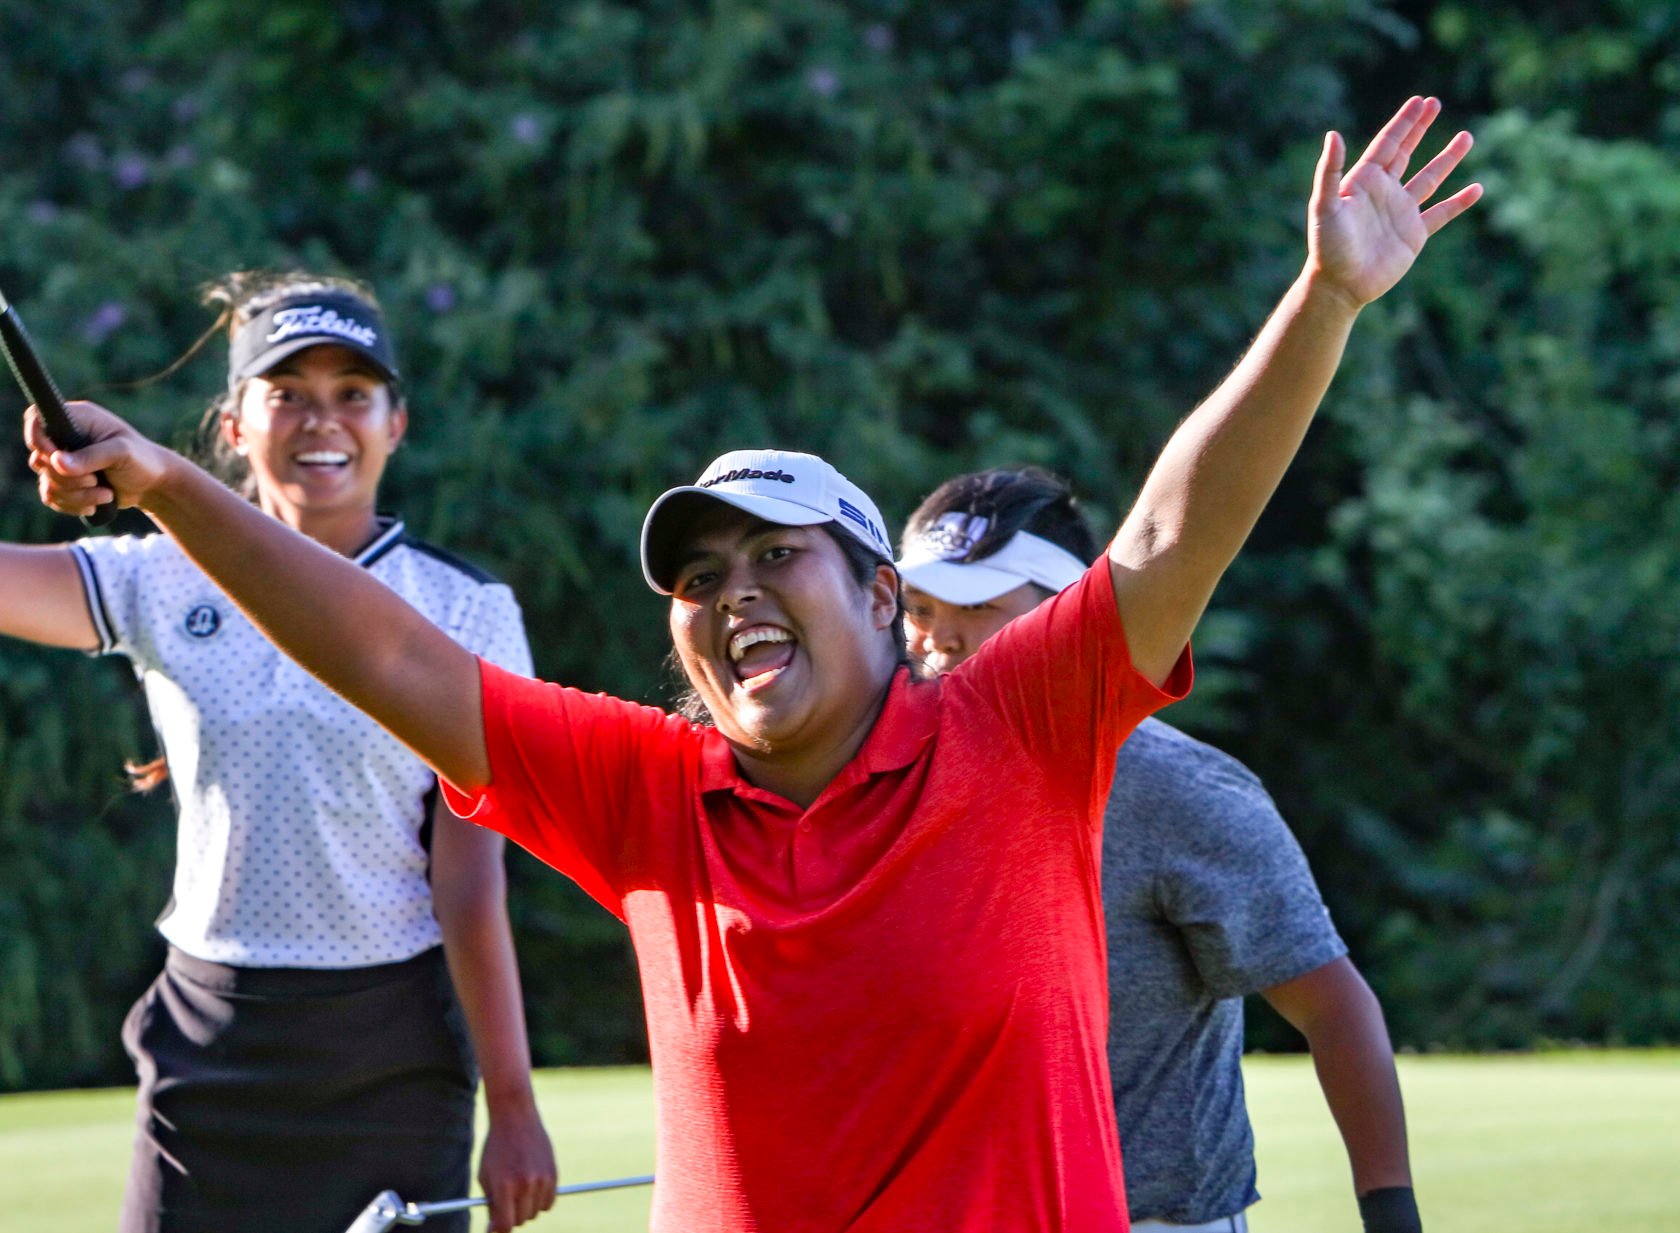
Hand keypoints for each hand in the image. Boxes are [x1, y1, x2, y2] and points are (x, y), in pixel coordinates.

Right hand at [25, 400, 173, 516]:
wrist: (152, 485)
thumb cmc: (142, 460)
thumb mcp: (121, 453)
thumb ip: (91, 457)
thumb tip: (56, 462)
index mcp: (76, 418)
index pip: (36, 419)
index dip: (39, 440)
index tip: (57, 458)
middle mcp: (64, 438)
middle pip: (40, 459)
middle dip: (69, 478)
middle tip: (97, 480)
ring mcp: (62, 461)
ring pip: (47, 482)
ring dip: (76, 495)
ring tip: (106, 493)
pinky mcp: (64, 482)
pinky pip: (51, 497)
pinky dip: (72, 505)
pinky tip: (95, 504)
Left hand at [478, 1099, 557, 1231]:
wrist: (515, 1117)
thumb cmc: (496, 1148)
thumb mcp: (485, 1176)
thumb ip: (491, 1204)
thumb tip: (495, 1228)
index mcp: (504, 1185)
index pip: (506, 1224)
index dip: (499, 1228)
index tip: (495, 1226)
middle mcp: (525, 1183)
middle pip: (522, 1220)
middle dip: (512, 1215)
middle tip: (506, 1202)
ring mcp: (542, 1178)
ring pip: (536, 1212)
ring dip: (527, 1207)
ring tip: (519, 1188)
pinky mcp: (553, 1173)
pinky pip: (549, 1202)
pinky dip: (541, 1200)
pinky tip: (532, 1185)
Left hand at [1309, 96, 1482, 308]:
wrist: (1340, 285)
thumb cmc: (1327, 246)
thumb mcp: (1325, 206)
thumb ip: (1329, 171)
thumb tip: (1333, 134)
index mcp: (1364, 180)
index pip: (1388, 143)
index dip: (1404, 122)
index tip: (1419, 101)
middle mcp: (1384, 192)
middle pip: (1406, 152)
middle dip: (1420, 128)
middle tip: (1435, 103)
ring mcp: (1401, 212)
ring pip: (1429, 178)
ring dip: (1447, 158)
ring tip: (1466, 137)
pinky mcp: (1413, 235)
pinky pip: (1441, 214)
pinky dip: (1458, 203)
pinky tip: (1477, 189)